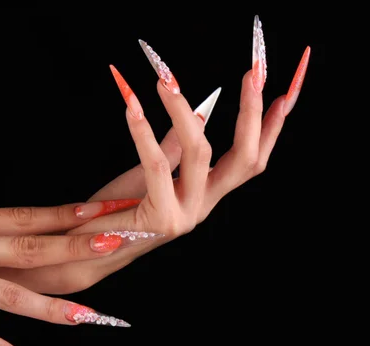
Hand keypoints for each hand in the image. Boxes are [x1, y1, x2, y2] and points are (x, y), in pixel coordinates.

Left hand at [0, 27, 310, 293]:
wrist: (84, 250)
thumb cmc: (116, 211)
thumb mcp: (150, 175)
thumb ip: (174, 148)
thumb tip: (198, 111)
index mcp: (207, 194)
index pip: (251, 159)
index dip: (272, 126)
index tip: (284, 89)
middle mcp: (204, 206)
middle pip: (245, 159)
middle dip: (252, 113)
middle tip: (252, 71)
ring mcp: (185, 215)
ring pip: (201, 154)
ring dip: (185, 110)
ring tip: (166, 80)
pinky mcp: (160, 219)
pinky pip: (156, 164)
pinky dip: (144, 130)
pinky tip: (133, 105)